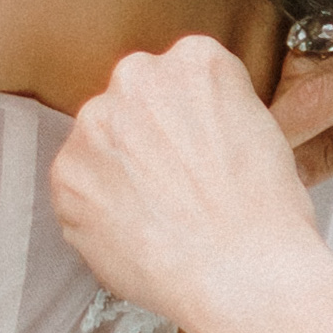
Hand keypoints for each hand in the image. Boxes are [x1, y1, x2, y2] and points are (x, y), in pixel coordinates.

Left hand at [54, 39, 332, 332]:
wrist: (244, 273)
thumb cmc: (266, 214)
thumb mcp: (261, 130)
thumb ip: (212, 111)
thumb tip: (184, 129)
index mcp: (194, 58)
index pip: (177, 76)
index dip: (187, 120)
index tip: (194, 149)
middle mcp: (137, 76)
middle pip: (131, 102)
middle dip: (145, 138)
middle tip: (174, 186)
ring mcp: (95, 124)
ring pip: (99, 144)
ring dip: (117, 172)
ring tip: (157, 217)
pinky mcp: (66, 175)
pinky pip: (77, 189)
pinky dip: (97, 212)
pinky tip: (136, 234)